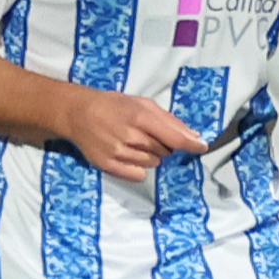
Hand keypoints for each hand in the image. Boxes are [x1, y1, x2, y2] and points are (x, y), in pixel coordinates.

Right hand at [59, 88, 206, 182]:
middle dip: (162, 144)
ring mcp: (119, 152)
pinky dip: (138, 168)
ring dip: (150, 155)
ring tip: (132, 143)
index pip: (175, 137)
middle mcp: (131, 136)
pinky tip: (128, 155)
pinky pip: (138, 175)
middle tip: (145, 134)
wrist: (77, 114)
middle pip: (165, 151)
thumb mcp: (141, 103)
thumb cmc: (113, 106)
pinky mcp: (108, 165)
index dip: (192, 144)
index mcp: (140, 116)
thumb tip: (194, 136)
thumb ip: (168, 120)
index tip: (202, 147)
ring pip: (153, 163)